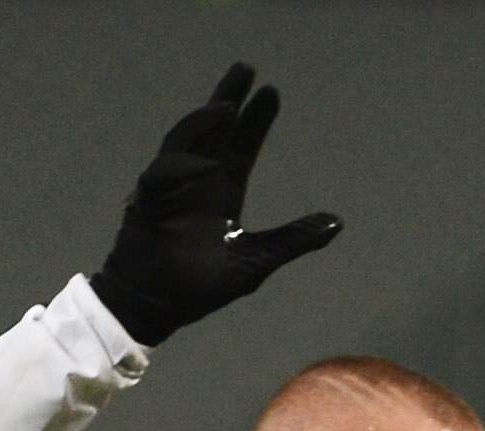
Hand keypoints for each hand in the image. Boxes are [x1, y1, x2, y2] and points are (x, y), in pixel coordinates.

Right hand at [89, 64, 341, 346]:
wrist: (156, 306)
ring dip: (205, 121)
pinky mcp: (148, 201)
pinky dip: (184, 167)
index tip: (271, 92)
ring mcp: (171, 188)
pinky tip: (206, 165)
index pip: (240, 147)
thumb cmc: (198, 287)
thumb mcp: (256, 261)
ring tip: (228, 106)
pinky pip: (164, 174)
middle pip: (212, 131)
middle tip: (245, 70)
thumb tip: (336, 222)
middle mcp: (196, 183)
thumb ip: (293, 239)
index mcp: (221, 192)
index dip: (255, 121)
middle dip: (227, 100)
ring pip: (185, 140)